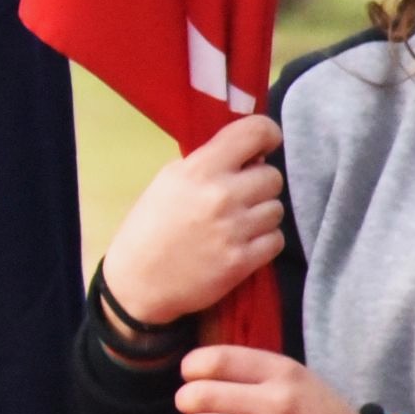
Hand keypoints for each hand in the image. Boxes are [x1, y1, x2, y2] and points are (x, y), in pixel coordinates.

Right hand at [97, 113, 282, 325]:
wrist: (138, 281)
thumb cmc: (148, 227)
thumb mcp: (168, 182)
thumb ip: (207, 165)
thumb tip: (248, 156)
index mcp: (198, 169)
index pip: (255, 132)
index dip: (267, 135)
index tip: (264, 146)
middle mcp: (221, 194)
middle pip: (273, 177)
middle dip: (259, 185)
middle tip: (239, 196)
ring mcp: (235, 229)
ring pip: (277, 209)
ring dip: (261, 215)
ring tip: (236, 223)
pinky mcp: (244, 260)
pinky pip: (276, 239)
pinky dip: (263, 241)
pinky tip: (240, 243)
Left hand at [178, 345, 362, 413]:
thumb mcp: (299, 380)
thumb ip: (255, 370)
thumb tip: (200, 368)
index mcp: (282, 372)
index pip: (214, 360)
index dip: (190, 369)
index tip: (190, 378)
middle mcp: (276, 402)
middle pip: (199, 395)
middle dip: (184, 402)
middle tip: (189, 409)